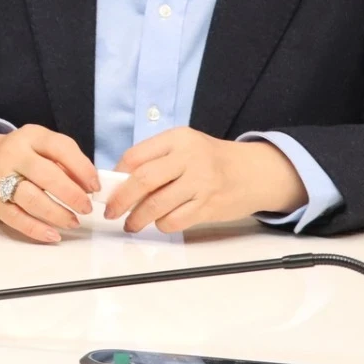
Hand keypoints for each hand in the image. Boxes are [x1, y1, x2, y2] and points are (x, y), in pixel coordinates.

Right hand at [0, 123, 98, 243]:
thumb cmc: (20, 157)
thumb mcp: (39, 146)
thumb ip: (63, 161)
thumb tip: (89, 187)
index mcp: (30, 136)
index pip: (60, 147)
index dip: (82, 168)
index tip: (95, 186)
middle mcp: (12, 154)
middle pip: (46, 175)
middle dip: (71, 194)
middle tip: (86, 207)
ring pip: (32, 198)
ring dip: (57, 213)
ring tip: (73, 221)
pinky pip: (16, 218)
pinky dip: (37, 229)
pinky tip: (53, 234)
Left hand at [106, 129, 305, 233]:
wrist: (254, 172)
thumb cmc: (211, 159)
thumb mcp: (184, 146)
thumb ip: (156, 158)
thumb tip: (119, 181)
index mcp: (178, 139)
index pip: (136, 156)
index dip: (117, 175)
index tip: (108, 188)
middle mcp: (189, 158)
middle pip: (143, 180)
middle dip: (121, 199)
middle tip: (111, 211)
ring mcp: (201, 183)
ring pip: (157, 205)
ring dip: (138, 218)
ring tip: (131, 223)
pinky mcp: (209, 206)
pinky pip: (175, 221)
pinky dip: (162, 225)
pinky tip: (160, 222)